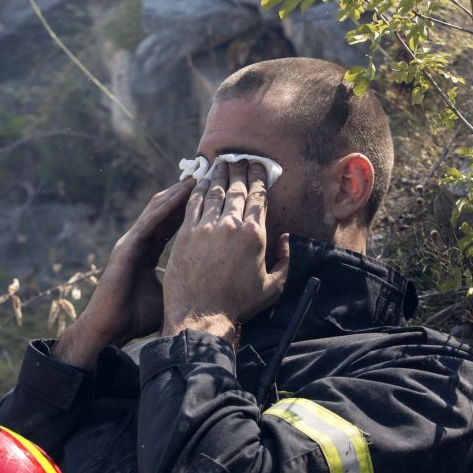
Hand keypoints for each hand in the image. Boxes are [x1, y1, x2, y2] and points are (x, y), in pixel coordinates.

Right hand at [53, 179, 195, 367]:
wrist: (109, 330)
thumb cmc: (134, 319)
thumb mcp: (166, 295)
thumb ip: (180, 282)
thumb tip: (206, 284)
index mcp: (146, 253)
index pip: (170, 224)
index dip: (188, 209)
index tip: (210, 195)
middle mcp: (138, 243)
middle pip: (164, 211)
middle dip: (184, 193)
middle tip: (208, 176)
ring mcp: (130, 243)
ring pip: (157, 210)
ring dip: (178, 192)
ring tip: (199, 177)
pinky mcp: (126, 248)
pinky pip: (150, 222)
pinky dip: (167, 207)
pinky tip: (183, 194)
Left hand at [161, 161, 289, 340]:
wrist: (201, 315)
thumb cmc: (238, 304)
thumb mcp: (273, 286)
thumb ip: (286, 260)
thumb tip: (288, 239)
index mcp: (254, 234)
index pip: (258, 197)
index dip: (259, 178)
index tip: (259, 166)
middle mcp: (230, 225)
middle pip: (236, 189)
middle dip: (239, 170)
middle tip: (240, 157)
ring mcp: (205, 228)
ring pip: (213, 192)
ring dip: (218, 174)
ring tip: (221, 162)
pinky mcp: (185, 234)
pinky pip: (192, 204)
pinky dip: (196, 189)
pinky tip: (199, 181)